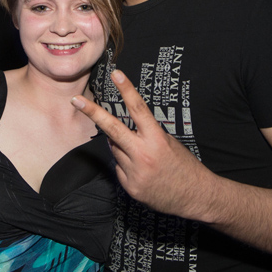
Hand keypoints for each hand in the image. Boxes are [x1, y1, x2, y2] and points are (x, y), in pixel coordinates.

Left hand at [71, 70, 207, 218]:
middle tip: (75, 100)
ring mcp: (134, 172)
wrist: (195, 197)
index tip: (116, 74)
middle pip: (112, 129)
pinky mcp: (130, 186)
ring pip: (115, 150)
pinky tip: (143, 171)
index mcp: (157, 140)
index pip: (138, 109)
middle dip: (92, 113)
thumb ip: (145, 135)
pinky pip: (119, 168)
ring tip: (143, 156)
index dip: (127, 89)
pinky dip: (126, 166)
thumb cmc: (185, 167)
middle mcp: (143, 155)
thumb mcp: (169, 144)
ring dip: (122, 147)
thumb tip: (122, 129)